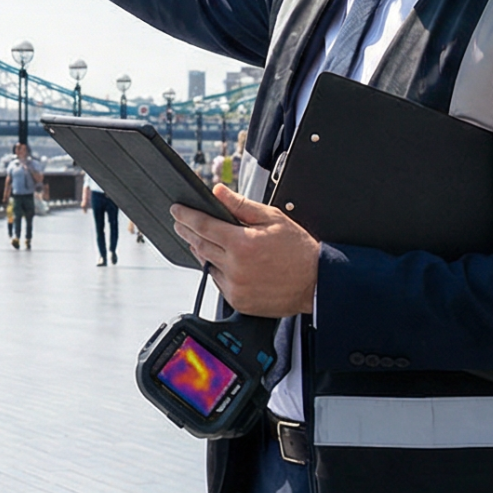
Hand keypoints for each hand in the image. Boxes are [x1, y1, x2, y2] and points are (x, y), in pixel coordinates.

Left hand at [171, 183, 321, 316]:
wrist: (316, 282)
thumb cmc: (298, 250)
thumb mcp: (272, 218)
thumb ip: (241, 205)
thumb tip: (218, 191)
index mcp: (242, 244)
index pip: (203, 225)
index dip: (185, 216)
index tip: (176, 210)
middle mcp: (235, 267)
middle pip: (199, 245)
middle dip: (187, 230)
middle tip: (180, 222)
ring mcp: (235, 287)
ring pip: (206, 264)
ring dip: (200, 250)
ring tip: (200, 239)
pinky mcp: (238, 301)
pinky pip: (218, 282)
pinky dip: (216, 269)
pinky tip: (222, 260)